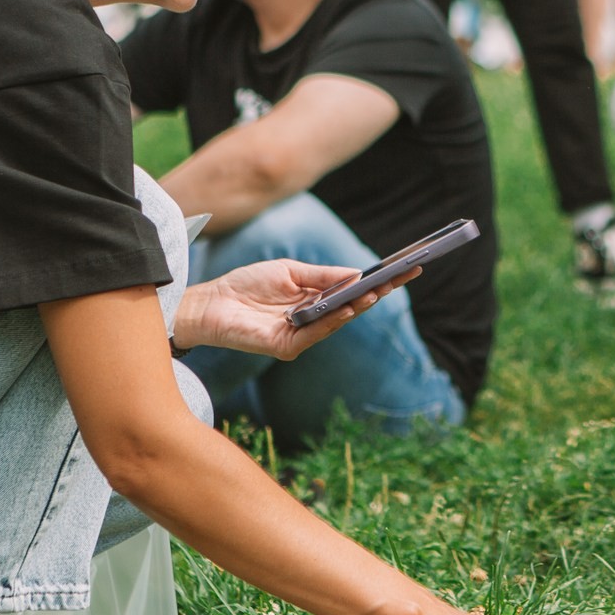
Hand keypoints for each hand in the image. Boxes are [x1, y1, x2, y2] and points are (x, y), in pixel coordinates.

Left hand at [171, 258, 409, 359]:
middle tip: (403, 278)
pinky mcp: (287, 347)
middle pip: (354, 307)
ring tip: (379, 291)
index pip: (354, 291)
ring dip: (360, 306)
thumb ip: (322, 275)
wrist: (210, 303)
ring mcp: (302, 335)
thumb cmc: (246, 285)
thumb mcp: (290, 271)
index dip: (379, 282)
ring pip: (339, 321)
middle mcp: (313, 319)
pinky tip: (348, 308)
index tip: (405, 268)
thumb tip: (357, 274)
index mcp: (316, 299)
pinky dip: (334, 320)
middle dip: (380, 292)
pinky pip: (316, 332)